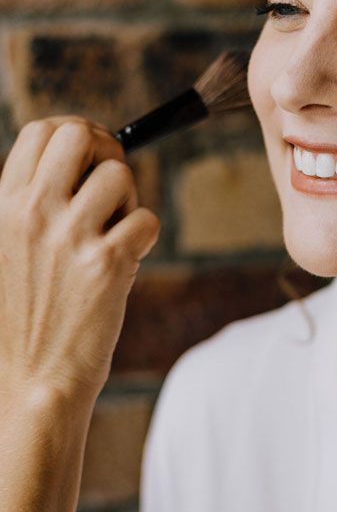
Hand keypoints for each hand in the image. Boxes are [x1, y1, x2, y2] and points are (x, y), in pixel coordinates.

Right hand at [0, 116, 159, 406]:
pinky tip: (126, 261)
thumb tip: (76, 164)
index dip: (77, 134)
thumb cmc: (24, 319)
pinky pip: (147, 220)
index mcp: (3, 205)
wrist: (32, 381)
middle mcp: (33, 212)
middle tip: (110, 187)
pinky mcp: (107, 265)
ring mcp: (70, 237)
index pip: (42, 130)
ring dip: (128, 200)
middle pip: (81, 135)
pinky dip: (145, 237)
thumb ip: (30, 207)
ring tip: (114, 234)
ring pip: (120, 175)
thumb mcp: (5, 251)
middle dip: (106, 151)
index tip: (90, 157)